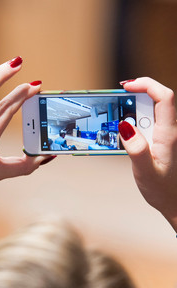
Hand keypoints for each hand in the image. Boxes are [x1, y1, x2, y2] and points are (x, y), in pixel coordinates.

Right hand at [118, 78, 176, 231]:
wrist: (174, 202)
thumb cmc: (164, 190)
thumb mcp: (146, 172)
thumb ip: (136, 149)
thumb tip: (125, 124)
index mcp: (169, 135)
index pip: (164, 98)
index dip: (146, 85)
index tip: (127, 86)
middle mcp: (169, 130)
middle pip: (156, 100)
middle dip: (135, 96)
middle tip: (116, 106)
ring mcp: (164, 134)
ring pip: (150, 110)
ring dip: (132, 111)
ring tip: (118, 123)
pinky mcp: (159, 139)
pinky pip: (147, 123)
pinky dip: (133, 122)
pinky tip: (125, 135)